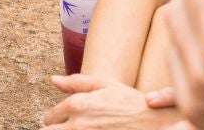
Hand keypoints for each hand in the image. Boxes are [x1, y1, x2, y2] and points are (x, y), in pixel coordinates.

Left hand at [42, 76, 168, 127]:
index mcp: (77, 105)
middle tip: (69, 127)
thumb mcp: (106, 85)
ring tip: (80, 129)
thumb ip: (77, 82)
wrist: (154, 124)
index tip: (65, 121)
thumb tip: (53, 79)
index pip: (49, 117)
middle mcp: (78, 124)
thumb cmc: (132, 103)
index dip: (55, 120)